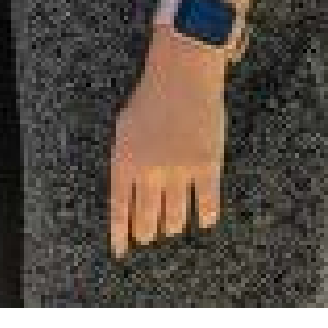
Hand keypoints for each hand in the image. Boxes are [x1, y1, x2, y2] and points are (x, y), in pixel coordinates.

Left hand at [110, 32, 227, 255]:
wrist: (182, 75)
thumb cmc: (150, 98)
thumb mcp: (124, 129)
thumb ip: (126, 163)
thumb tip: (128, 197)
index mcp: (125, 159)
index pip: (120, 209)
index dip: (120, 234)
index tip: (121, 251)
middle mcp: (150, 169)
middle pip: (147, 219)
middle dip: (147, 231)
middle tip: (149, 234)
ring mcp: (179, 170)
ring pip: (176, 218)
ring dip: (173, 225)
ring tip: (172, 226)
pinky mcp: (207, 166)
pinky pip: (207, 206)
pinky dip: (205, 217)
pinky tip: (203, 219)